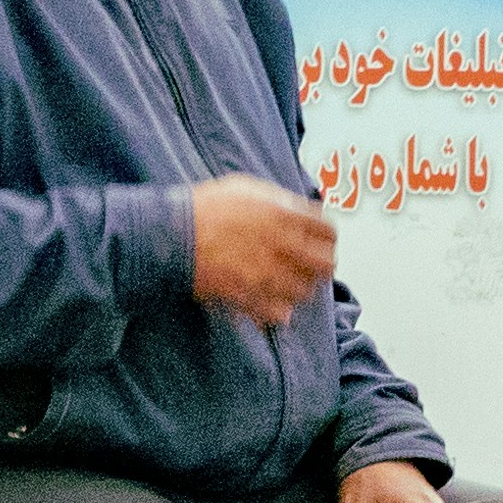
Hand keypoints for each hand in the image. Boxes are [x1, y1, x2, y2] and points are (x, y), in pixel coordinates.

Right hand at [185, 177, 342, 325]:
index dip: (328, 237)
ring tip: (289, 282)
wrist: (174, 234)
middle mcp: (282, 246)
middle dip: (322, 265)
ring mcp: (268, 275)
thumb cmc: (206, 207)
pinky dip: (280, 310)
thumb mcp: (248, 189)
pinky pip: (280, 313)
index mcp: (285, 215)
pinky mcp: (251, 298)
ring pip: (306, 292)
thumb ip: (281, 201)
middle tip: (314, 265)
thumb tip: (302, 210)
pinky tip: (273, 301)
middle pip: (326, 265)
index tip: (323, 241)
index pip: (328, 231)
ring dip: (301, 287)